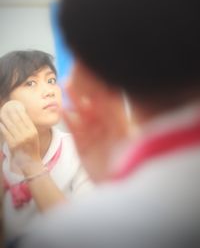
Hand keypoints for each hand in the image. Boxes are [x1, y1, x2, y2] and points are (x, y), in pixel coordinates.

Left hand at [0, 100, 40, 168]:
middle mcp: (27, 134)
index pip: (25, 118)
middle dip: (11, 112)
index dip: (19, 110)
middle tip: (7, 107)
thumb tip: (21, 115)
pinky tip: (0, 122)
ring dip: (5, 117)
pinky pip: (6, 132)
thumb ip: (28, 126)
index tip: (15, 105)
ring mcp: (19, 139)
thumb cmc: (31, 147)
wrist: (31, 162)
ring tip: (2, 113)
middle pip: (17, 120)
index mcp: (33, 131)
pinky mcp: (12, 144)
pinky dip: (2, 126)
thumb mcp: (34, 136)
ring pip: (10, 125)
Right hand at [61, 62, 130, 180]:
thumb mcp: (128, 135)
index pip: (109, 102)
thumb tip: (115, 93)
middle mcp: (106, 128)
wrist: (120, 187)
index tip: (93, 75)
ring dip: (74, 102)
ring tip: (66, 87)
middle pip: (93, 106)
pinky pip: (75, 131)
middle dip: (85, 92)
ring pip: (83, 116)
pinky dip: (69, 120)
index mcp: (120, 123)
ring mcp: (93, 137)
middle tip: (76, 76)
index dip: (101, 89)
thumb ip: (121, 116)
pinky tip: (63, 110)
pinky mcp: (82, 147)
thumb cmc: (130, 161)